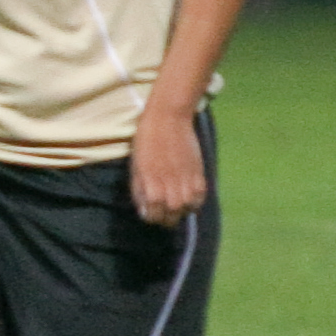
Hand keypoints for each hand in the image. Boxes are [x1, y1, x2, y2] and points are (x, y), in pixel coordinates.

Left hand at [129, 102, 206, 225]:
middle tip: (162, 210)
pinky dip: (194, 201)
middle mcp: (171, 188)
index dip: (150, 216)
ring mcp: (187, 182)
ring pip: (187, 210)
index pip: (153, 216)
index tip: (149, 212)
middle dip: (165, 217)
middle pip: (171, 217)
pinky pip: (199, 198)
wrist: (169, 118)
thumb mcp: (136, 168)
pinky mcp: (199, 174)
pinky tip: (187, 197)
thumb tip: (145, 210)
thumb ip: (140, 191)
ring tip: (175, 205)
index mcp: (152, 187)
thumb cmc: (146, 141)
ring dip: (180, 211)